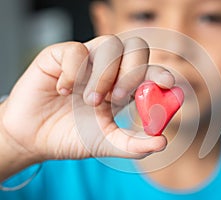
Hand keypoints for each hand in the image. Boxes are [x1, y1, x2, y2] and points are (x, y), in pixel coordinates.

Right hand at [0, 35, 174, 163]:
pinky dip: (73, 71)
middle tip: (118, 98)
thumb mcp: (106, 143)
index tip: (167, 83)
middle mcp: (109, 69)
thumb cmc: (72, 136)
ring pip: (110, 44)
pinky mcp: (60, 55)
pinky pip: (76, 50)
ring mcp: (86, 60)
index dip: (159, 72)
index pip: (148, 69)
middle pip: (136, 48)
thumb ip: (133, 144)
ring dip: (104, 75)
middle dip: (132, 72)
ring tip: (90, 101)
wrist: (35, 137)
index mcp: (123, 86)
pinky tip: (64, 90)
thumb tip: (162, 141)